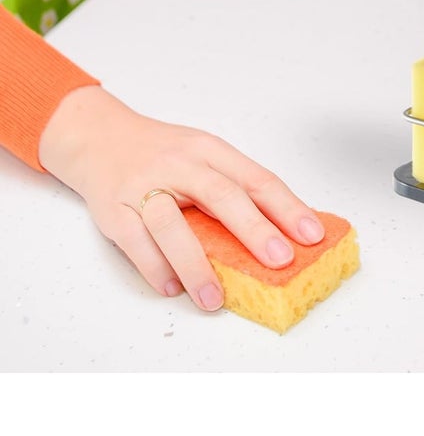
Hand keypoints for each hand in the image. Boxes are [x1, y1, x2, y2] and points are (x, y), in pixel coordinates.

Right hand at [38, 86, 325, 311]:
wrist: (99, 137)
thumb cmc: (162, 154)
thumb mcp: (203, 155)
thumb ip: (235, 186)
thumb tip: (281, 231)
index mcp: (209, 150)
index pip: (256, 178)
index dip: (287, 207)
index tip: (312, 235)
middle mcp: (179, 164)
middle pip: (220, 195)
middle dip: (253, 230)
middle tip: (279, 261)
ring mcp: (144, 186)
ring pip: (171, 224)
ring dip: (195, 264)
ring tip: (214, 298)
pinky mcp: (113, 210)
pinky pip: (136, 241)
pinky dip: (155, 268)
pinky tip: (173, 288)